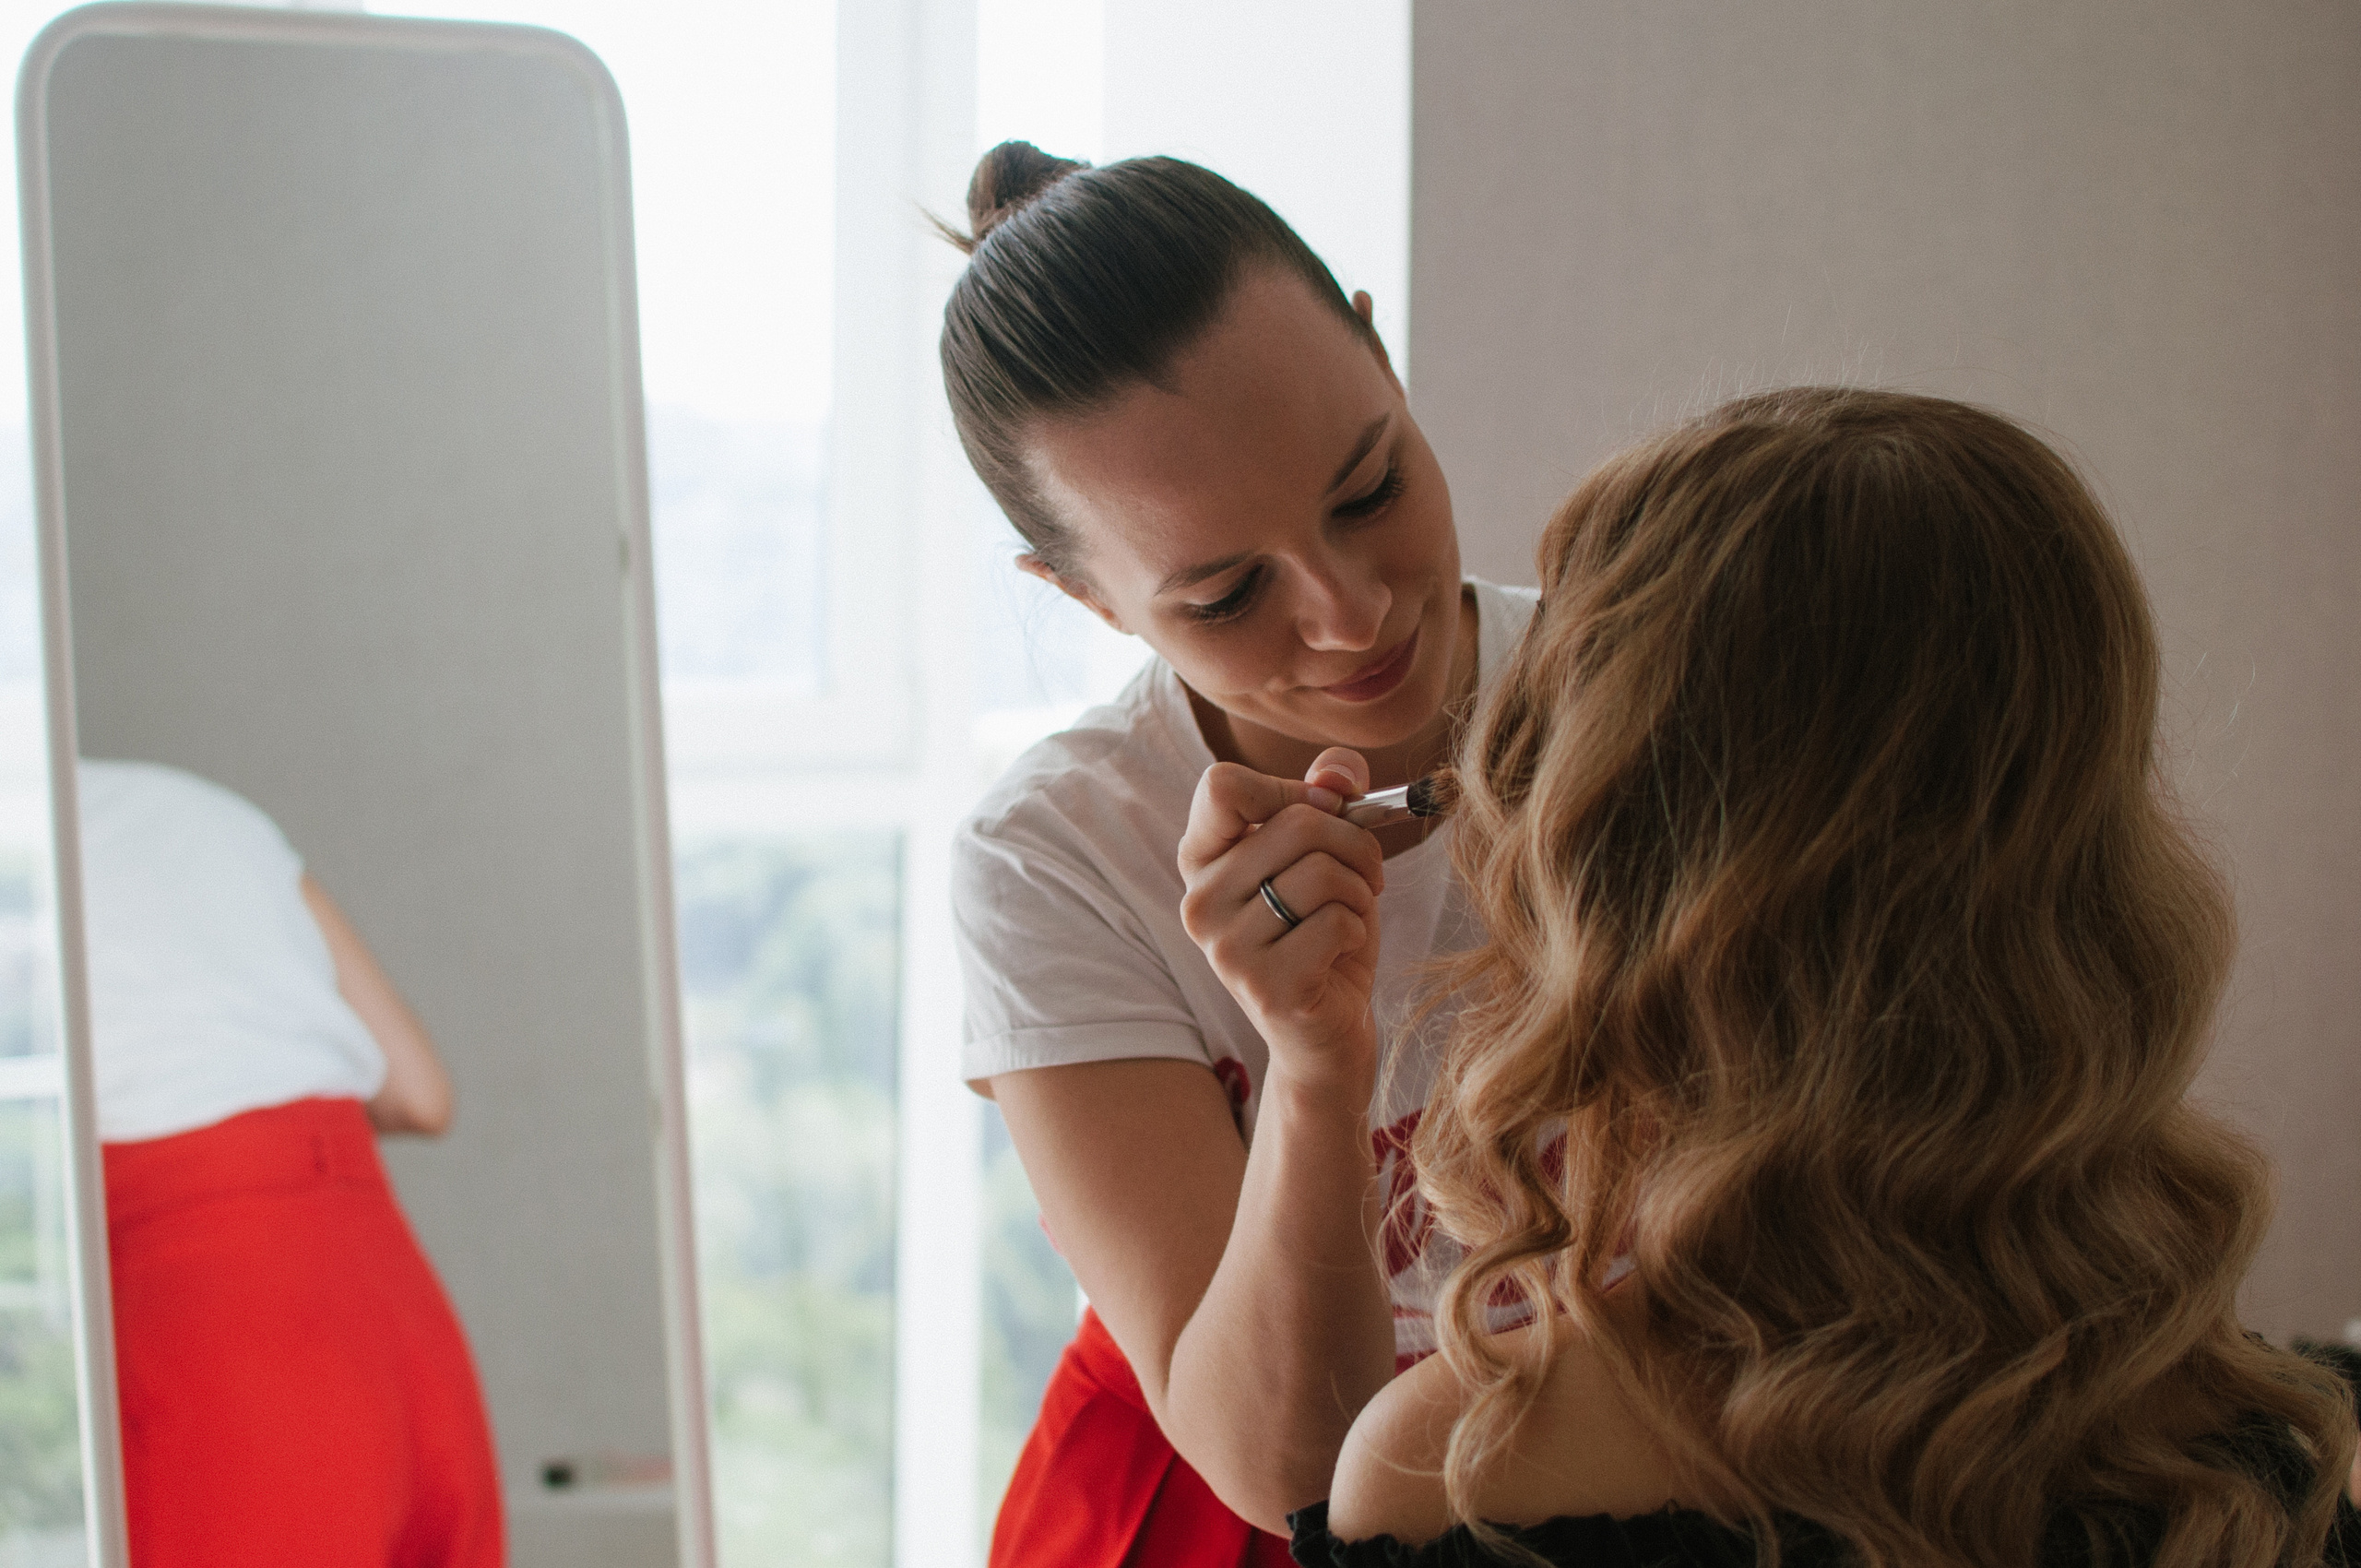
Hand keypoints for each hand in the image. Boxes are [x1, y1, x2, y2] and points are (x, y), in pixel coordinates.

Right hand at [1178, 748, 1383, 1099]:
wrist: (1326, 1035)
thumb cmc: (1322, 935)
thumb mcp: (1325, 856)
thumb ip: (1327, 799)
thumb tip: (1341, 769)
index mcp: (1201, 860)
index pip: (1221, 785)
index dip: (1289, 790)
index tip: (1320, 817)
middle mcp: (1199, 901)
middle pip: (1296, 822)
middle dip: (1354, 842)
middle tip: (1365, 875)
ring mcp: (1226, 948)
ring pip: (1322, 871)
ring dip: (1360, 890)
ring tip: (1352, 914)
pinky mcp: (1266, 986)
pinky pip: (1336, 921)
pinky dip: (1357, 929)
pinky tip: (1341, 953)